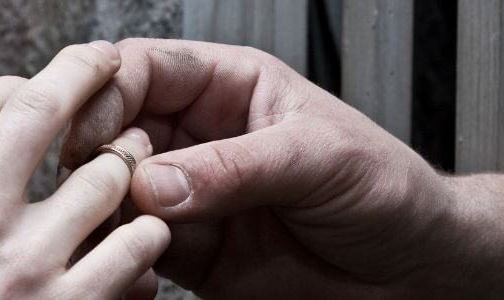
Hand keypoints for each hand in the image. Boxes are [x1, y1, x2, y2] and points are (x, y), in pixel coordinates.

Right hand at [0, 41, 168, 298]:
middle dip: (82, 73)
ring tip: (139, 161)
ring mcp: (23, 263)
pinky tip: (144, 237)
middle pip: (38, 111)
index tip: (43, 87)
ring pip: (104, 174)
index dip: (20, 85)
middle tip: (108, 64)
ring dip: (129, 161)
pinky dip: (148, 233)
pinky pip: (137, 243)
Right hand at [59, 39, 453, 297]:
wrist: (412, 268)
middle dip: (99, 157)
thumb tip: (156, 181)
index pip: (148, 69)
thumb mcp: (320, 160)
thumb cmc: (387, 190)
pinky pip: (138, 249)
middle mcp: (205, 138)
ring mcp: (195, 196)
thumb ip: (237, 167)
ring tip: (120, 233)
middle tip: (103, 188)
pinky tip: (136, 268)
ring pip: (118, 193)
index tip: (92, 132)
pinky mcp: (194, 250)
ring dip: (106, 213)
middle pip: (118, 130)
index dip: (108, 92)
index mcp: (234, 88)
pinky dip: (124, 259)